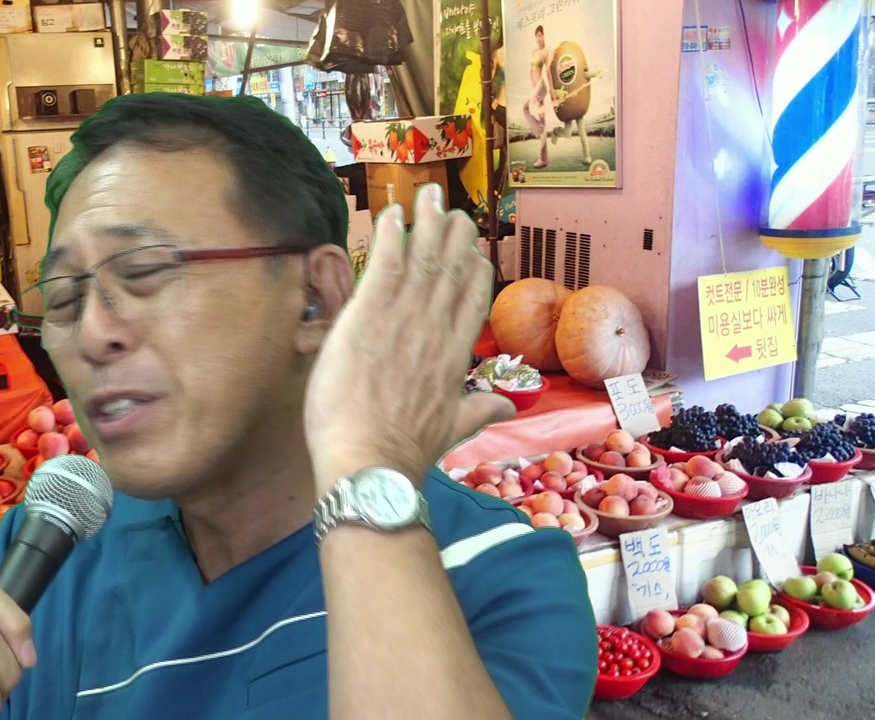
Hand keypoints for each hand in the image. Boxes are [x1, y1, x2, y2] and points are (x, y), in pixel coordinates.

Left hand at [304, 184, 515, 490]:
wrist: (370, 464)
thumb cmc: (404, 453)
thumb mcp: (452, 430)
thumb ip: (480, 412)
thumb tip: (508, 409)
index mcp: (454, 355)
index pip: (472, 300)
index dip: (473, 269)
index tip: (473, 249)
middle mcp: (435, 330)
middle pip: (450, 271)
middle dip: (452, 235)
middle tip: (453, 208)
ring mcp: (403, 320)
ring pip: (422, 260)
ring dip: (426, 224)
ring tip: (428, 195)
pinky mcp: (367, 317)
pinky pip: (385, 266)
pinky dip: (391, 238)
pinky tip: (394, 214)